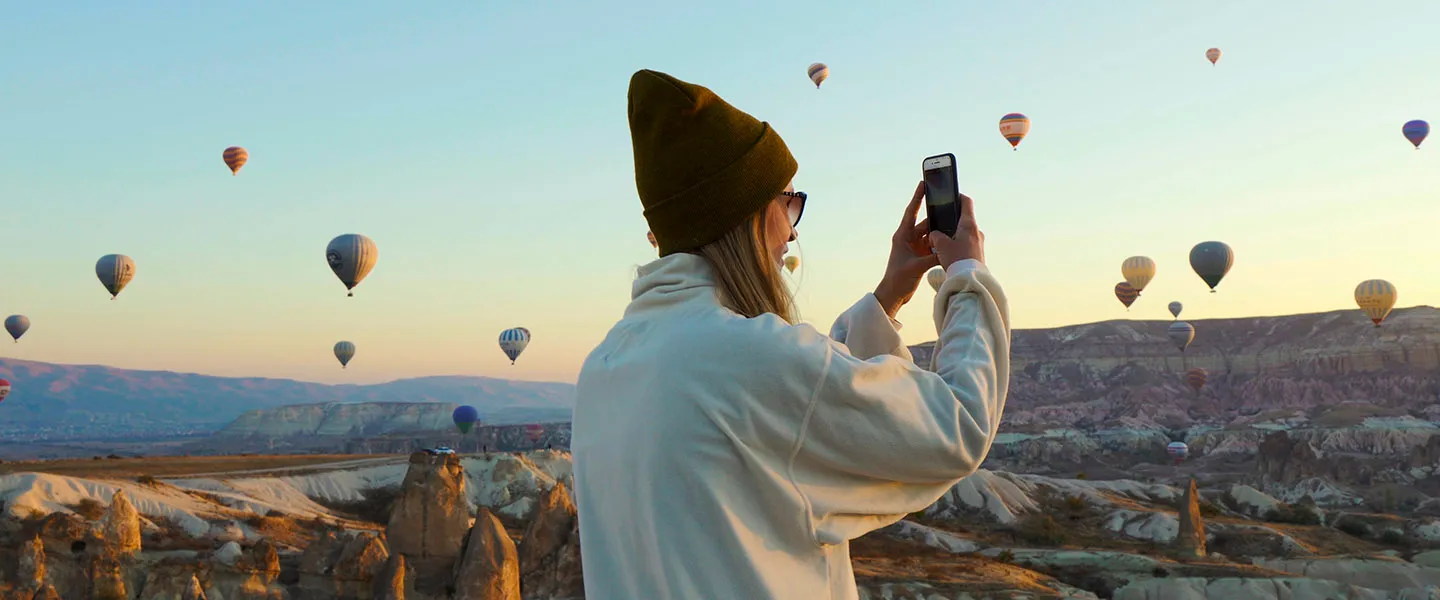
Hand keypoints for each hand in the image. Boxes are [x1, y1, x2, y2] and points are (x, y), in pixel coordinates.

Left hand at [873, 181, 941, 318]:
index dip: (917, 197)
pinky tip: (950, 244)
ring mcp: (915, 246)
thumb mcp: (916, 267)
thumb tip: (947, 251)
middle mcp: (908, 238)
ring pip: (931, 234)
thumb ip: (932, 258)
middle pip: (926, 223)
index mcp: (902, 236)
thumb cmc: (898, 279)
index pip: (911, 212)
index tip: (923, 183)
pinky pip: (933, 245)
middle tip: (950, 209)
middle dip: (937, 218)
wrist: (894, 294)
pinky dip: (940, 245)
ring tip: (953, 228)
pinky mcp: (920, 255)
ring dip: (940, 234)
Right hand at [927, 192, 983, 268]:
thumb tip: (934, 235)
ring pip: (964, 233)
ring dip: (953, 234)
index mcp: (969, 225)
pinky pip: (966, 244)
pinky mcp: (978, 254)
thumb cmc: (956, 260)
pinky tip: (948, 253)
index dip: (958, 196)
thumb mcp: (940, 245)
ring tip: (941, 241)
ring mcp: (979, 243)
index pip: (966, 202)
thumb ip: (935, 236)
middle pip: (963, 219)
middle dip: (950, 220)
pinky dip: (957, 245)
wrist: (969, 281)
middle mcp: (977, 232)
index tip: (950, 195)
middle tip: (939, 222)